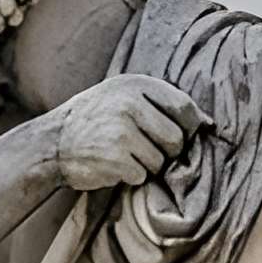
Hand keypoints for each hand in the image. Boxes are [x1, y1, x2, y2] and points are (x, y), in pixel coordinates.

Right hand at [51, 75, 202, 191]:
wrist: (51, 143)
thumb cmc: (95, 121)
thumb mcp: (123, 98)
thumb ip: (161, 105)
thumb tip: (210, 123)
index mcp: (135, 85)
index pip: (183, 107)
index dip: (189, 127)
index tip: (182, 137)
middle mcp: (130, 105)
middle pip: (176, 138)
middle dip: (167, 151)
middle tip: (146, 150)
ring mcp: (122, 132)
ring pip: (161, 160)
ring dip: (148, 165)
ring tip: (125, 156)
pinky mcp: (116, 159)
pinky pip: (142, 175)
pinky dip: (132, 176)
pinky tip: (114, 166)